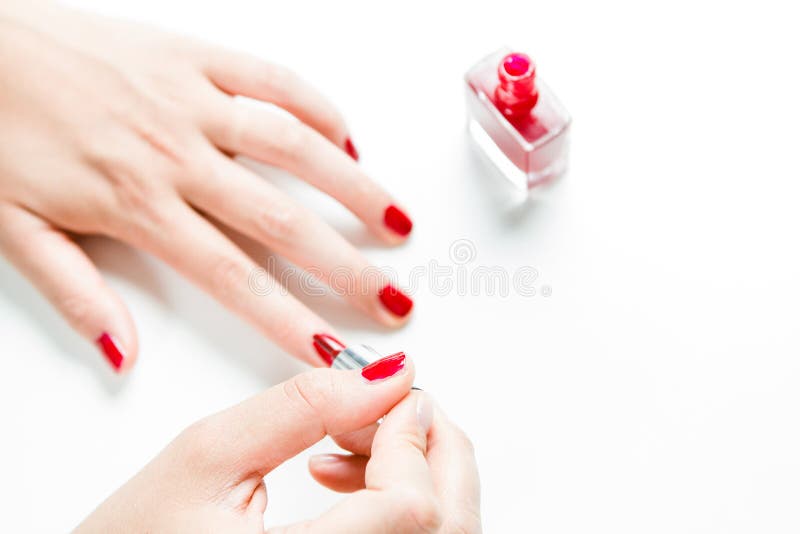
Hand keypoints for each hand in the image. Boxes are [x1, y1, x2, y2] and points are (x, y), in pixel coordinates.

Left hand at [0, 2, 413, 371]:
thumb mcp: (13, 229)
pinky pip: (273, 80)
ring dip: (354, 189)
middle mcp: (177, 154)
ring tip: (398, 223)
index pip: (233, 277)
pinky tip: (348, 139)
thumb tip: (121, 354)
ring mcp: (193, 100)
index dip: (290, 320)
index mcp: (135, 204)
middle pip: (282, 222)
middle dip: (348, 269)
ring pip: (294, 148)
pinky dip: (319, 108)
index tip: (333, 350)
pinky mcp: (195, 56)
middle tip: (394, 300)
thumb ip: (75, 293)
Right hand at [76, 355, 480, 532]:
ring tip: (350, 442)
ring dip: (413, 474)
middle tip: (386, 406)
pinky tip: (345, 479)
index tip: (391, 392)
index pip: (411, 508)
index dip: (412, 436)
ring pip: (440, 533)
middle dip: (429, 448)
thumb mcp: (206, 456)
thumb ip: (302, 407)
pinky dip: (399, 504)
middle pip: (446, 523)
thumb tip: (385, 375)